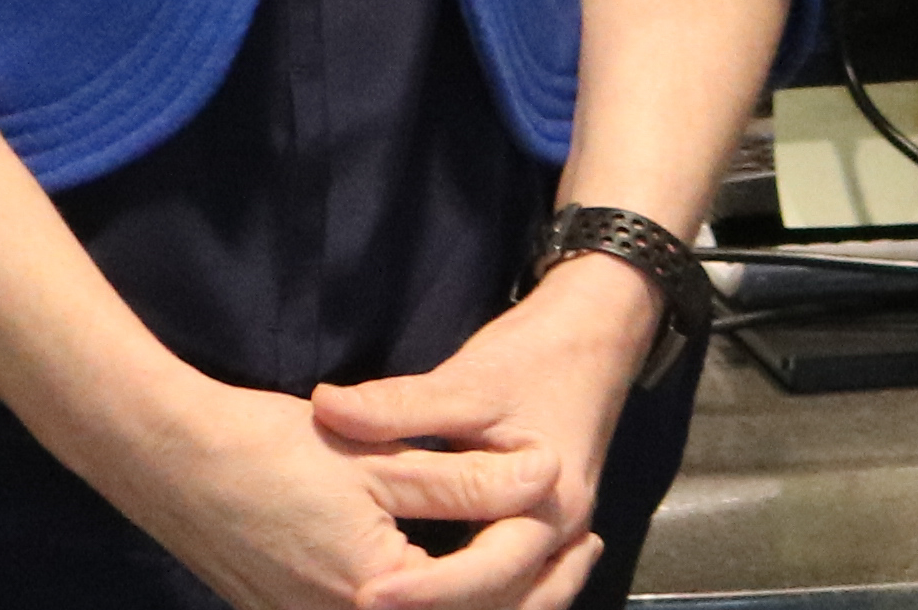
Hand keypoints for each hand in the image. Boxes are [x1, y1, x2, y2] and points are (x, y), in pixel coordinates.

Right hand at [77, 367, 549, 609]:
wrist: (169, 461)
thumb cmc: (269, 450)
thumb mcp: (378, 459)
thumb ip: (464, 480)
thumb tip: (544, 474)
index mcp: (376, 597)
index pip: (483, 601)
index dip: (543, 574)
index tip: (583, 542)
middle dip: (524, 595)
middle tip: (578, 554)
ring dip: (479, 597)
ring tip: (537, 558)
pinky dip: (428, 595)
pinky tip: (448, 563)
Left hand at [307, 262, 652, 609]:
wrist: (593, 335)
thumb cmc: (535, 357)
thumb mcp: (466, 380)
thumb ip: (398, 404)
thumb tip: (324, 408)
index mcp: (549, 503)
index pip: (488, 572)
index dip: (427, 591)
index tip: (366, 594)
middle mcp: (561, 535)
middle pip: (507, 605)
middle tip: (368, 607)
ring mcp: (559, 538)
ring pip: (520, 604)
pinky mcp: (545, 534)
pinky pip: (520, 587)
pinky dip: (486, 601)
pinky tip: (440, 603)